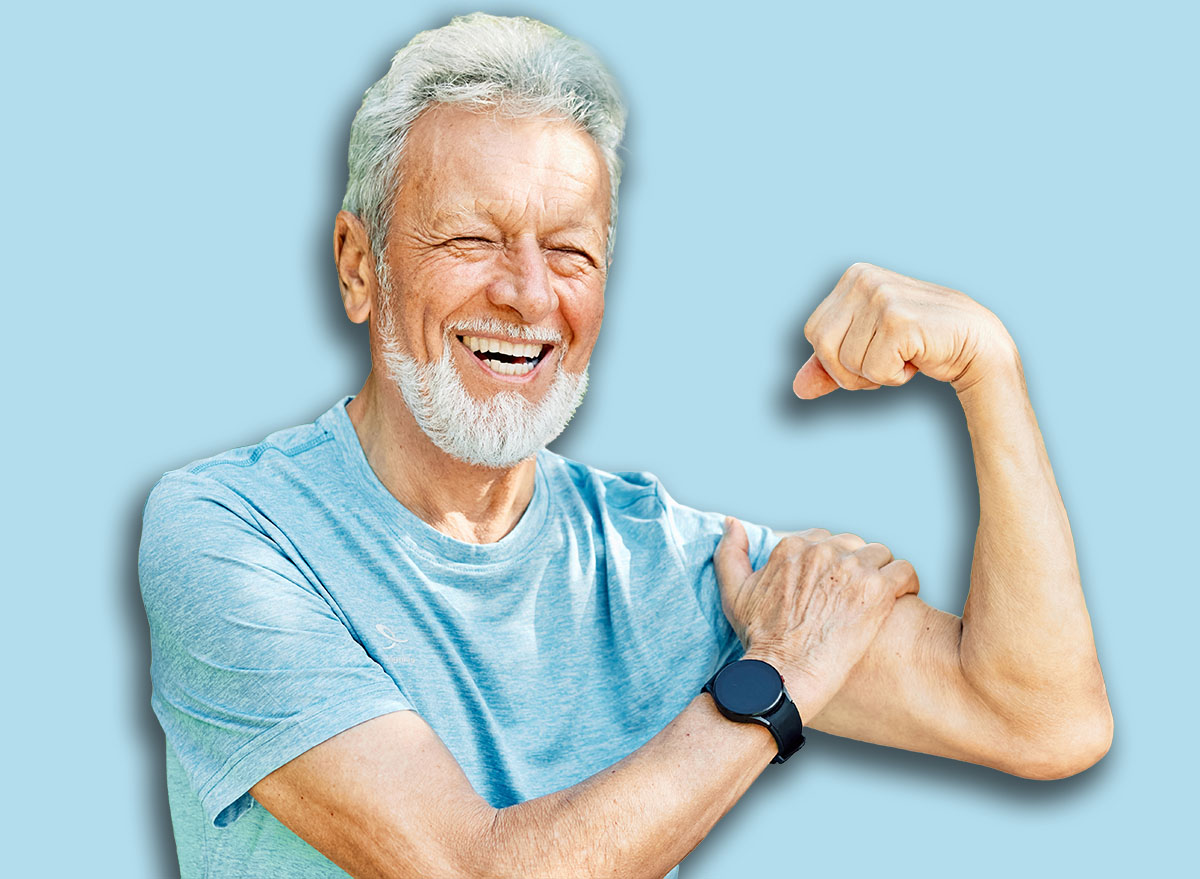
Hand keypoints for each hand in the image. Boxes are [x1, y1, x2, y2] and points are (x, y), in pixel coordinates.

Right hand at [713, 518, 918, 718]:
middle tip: (854, 598)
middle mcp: (823, 551)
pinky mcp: (877, 590)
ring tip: (879, 600)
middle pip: (854, 545)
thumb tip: (732, 522)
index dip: (831, 563)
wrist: (784, 674)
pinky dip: (906, 585)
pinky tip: (899, 602)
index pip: (825, 539)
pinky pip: (905, 571)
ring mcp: (851, 568)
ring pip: (881, 554)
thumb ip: (730, 553)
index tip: (831, 586)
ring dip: (882, 575)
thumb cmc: (760, 640)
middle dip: (856, 567)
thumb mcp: (735, 593)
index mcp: (792, 547)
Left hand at [792, 262, 1016, 398]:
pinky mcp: (899, 320)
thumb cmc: (921, 343)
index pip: (814, 334)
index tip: (873, 351)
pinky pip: (874, 371)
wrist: (977, 344)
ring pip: (848, 363)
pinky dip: (895, 377)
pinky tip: (918, 358)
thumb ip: (829, 365)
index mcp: (853, 276)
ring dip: (877, 374)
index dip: (838, 359)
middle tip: (887, 362)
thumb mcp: (866, 351)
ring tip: (906, 355)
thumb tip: (797, 389)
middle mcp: (864, 279)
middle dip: (852, 371)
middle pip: (824, 348)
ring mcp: (882, 296)